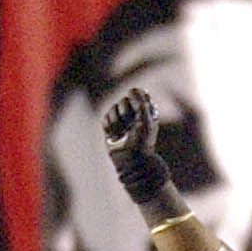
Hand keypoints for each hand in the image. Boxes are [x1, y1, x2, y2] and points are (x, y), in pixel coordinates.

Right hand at [102, 87, 170, 203]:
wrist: (132, 160)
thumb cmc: (143, 142)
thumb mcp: (146, 121)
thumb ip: (142, 103)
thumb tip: (134, 89)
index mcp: (145, 110)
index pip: (137, 93)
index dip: (135, 99)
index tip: (138, 109)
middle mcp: (133, 113)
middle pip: (123, 100)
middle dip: (126, 113)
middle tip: (131, 126)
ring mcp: (121, 120)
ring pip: (113, 108)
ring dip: (118, 121)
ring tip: (123, 133)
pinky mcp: (110, 127)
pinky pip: (105, 118)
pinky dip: (109, 126)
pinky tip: (115, 135)